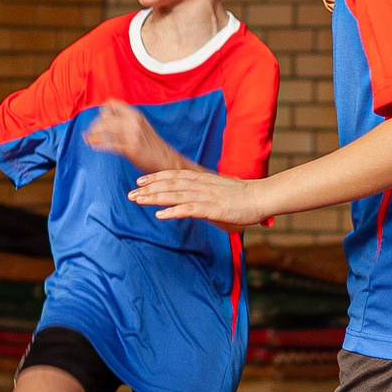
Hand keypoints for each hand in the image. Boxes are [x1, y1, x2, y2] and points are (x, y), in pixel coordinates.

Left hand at [84, 100, 187, 173]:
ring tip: (88, 140)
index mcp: (135, 114)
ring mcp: (132, 134)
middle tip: (90, 133)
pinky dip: (97, 144)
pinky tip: (93, 146)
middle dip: (94, 125)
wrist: (165, 159)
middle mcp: (133, 121)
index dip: (102, 112)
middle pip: (104, 116)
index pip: (111, 104)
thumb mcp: (141, 126)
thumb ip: (127, 120)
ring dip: (92, 134)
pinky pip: (108, 144)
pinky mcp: (130, 148)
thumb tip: (107, 115)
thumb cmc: (151, 145)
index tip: (98, 121)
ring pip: (104, 128)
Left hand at [129, 167, 269, 228]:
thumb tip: (194, 202)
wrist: (261, 198)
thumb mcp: (219, 193)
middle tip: (131, 193)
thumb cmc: (243, 198)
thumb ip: (205, 196)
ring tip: (138, 201)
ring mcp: (205, 196)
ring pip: (174, 195)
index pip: (174, 176)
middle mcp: (200, 185)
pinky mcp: (212, 208)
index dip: (155, 178)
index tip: (140, 181)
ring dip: (155, 198)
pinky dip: (173, 211)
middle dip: (148, 188)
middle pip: (169, 184)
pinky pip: (189, 209)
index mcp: (201, 180)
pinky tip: (160, 215)